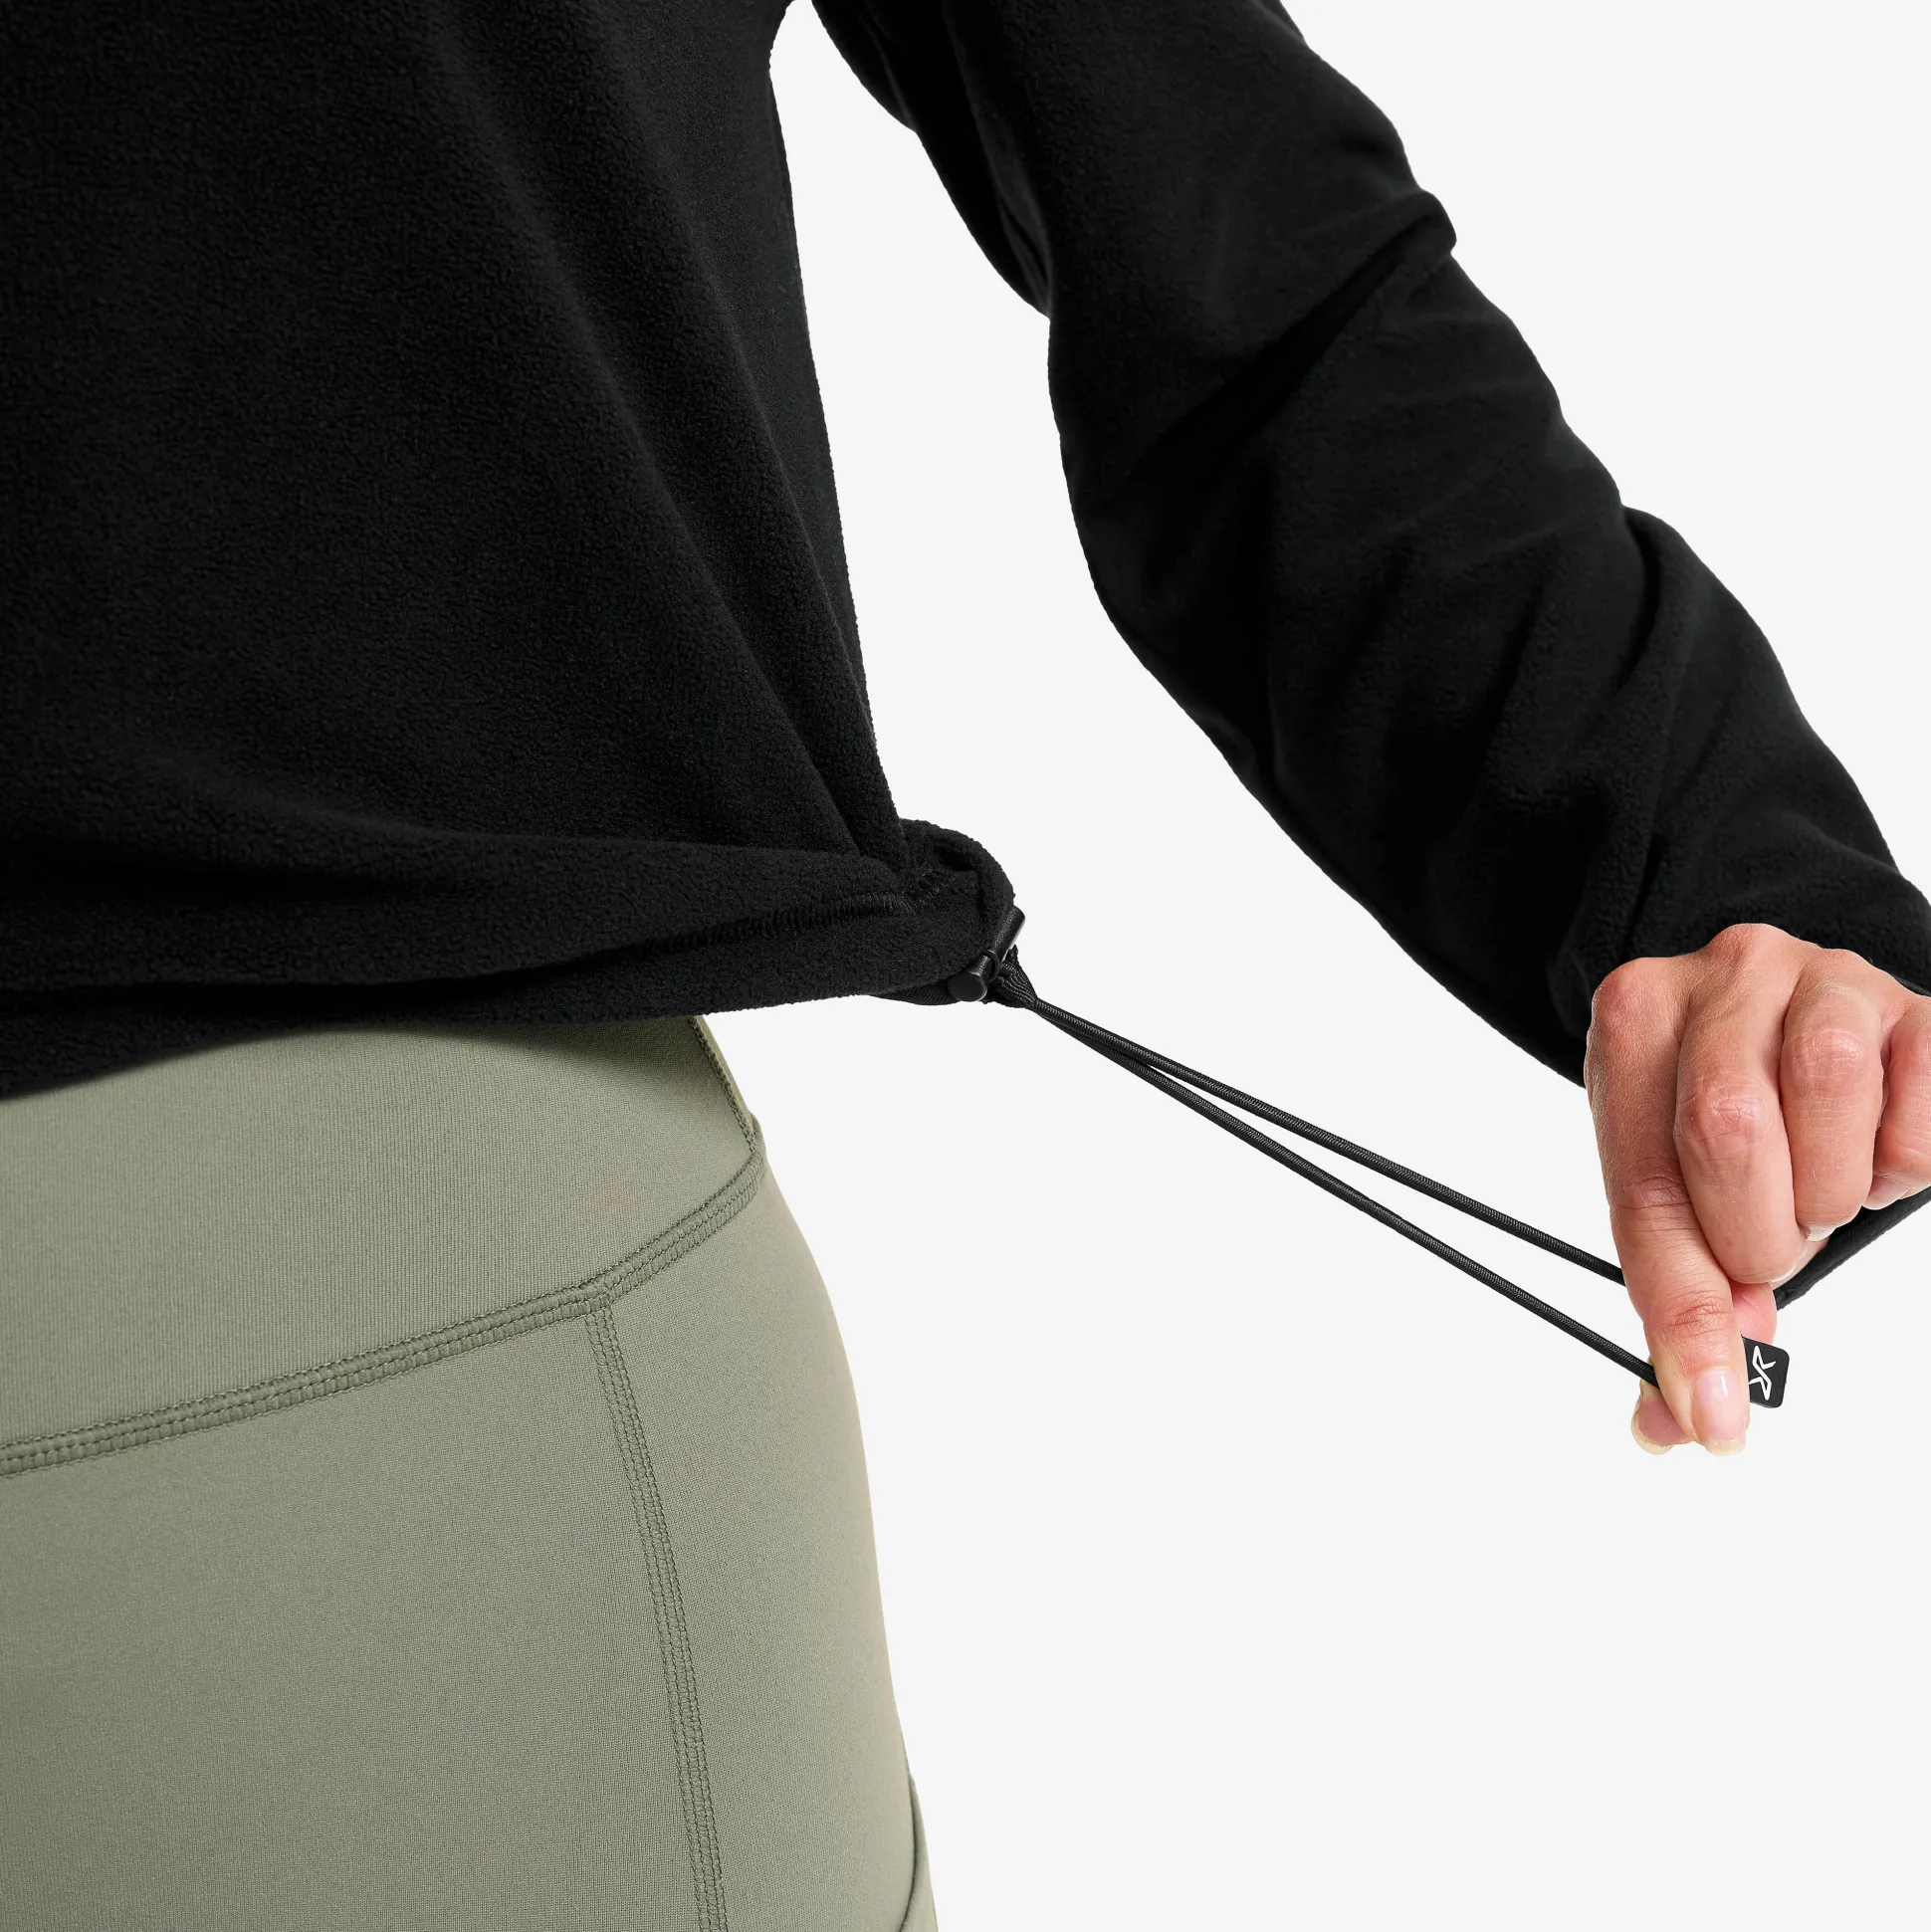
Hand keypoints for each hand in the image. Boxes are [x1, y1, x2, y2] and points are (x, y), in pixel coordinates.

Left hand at [1584, 923, 1930, 1453]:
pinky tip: (1875, 1147)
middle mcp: (1722, 977)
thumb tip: (1687, 1416)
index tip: (1711, 1409)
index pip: (1645, 1189)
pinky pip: (1922, 1105)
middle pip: (1727, 1126)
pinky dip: (1903, 1160)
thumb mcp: (1681, 1184)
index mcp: (1635, 1023)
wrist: (1793, 1009)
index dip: (1684, 1312)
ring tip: (1819, 1188)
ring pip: (1826, 1086)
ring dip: (1829, 1189)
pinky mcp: (1916, 1003)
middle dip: (1757, 1233)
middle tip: (1768, 1245)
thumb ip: (1681, 1291)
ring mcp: (1823, 975)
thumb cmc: (1732, 1110)